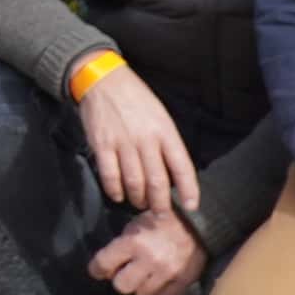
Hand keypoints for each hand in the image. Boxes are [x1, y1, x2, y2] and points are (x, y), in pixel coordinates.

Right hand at [72, 64, 200, 222]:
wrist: (103, 80)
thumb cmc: (136, 99)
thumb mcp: (161, 116)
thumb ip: (166, 143)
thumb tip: (171, 173)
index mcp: (165, 132)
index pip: (182, 167)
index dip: (189, 190)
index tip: (192, 206)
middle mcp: (146, 139)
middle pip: (157, 182)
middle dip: (160, 204)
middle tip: (161, 214)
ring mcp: (123, 143)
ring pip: (134, 182)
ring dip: (138, 199)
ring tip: (139, 204)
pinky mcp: (102, 145)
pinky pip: (110, 176)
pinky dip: (115, 191)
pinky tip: (118, 195)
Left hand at [89, 210, 203, 294]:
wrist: (198, 223)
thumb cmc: (162, 221)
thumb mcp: (136, 225)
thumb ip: (122, 245)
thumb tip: (109, 267)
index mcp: (134, 243)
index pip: (103, 264)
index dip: (96, 269)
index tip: (97, 270)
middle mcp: (149, 260)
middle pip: (121, 286)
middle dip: (120, 279)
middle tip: (125, 272)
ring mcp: (167, 273)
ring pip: (141, 294)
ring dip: (140, 286)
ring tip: (145, 274)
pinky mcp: (182, 282)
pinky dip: (158, 290)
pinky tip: (159, 279)